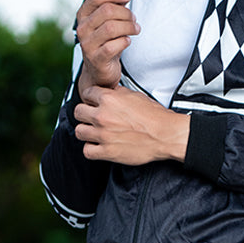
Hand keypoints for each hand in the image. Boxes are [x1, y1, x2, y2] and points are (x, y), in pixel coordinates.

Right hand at [75, 0, 138, 92]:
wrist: (99, 71)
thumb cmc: (105, 42)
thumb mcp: (111, 20)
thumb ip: (119, 3)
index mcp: (84, 15)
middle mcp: (82, 28)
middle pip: (107, 10)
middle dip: (126, 13)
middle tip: (134, 19)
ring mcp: (87, 44)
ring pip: (111, 27)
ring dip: (128, 27)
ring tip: (135, 29)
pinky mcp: (96, 59)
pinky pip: (113, 46)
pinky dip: (124, 41)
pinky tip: (127, 41)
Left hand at [75, 84, 189, 165]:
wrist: (165, 134)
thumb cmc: (154, 116)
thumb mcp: (135, 96)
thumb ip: (118, 93)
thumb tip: (109, 91)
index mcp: (108, 99)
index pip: (87, 94)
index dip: (91, 98)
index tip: (95, 103)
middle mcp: (102, 116)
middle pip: (78, 112)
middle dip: (85, 114)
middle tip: (93, 118)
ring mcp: (103, 135)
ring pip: (79, 132)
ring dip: (86, 132)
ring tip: (94, 133)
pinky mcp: (107, 152)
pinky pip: (87, 151)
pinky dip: (91, 149)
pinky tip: (98, 146)